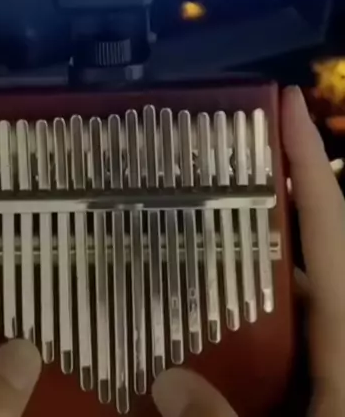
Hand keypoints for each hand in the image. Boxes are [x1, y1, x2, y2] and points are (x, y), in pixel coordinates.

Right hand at [152, 87, 344, 416]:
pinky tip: (194, 345)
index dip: (305, 159)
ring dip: (239, 281)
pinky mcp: (319, 388)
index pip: (328, 225)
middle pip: (302, 257)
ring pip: (286, 308)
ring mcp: (330, 367)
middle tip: (195, 181)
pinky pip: (278, 348)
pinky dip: (241, 336)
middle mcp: (342, 341)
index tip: (281, 103)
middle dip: (255, 214)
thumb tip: (164, 383)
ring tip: (175, 252)